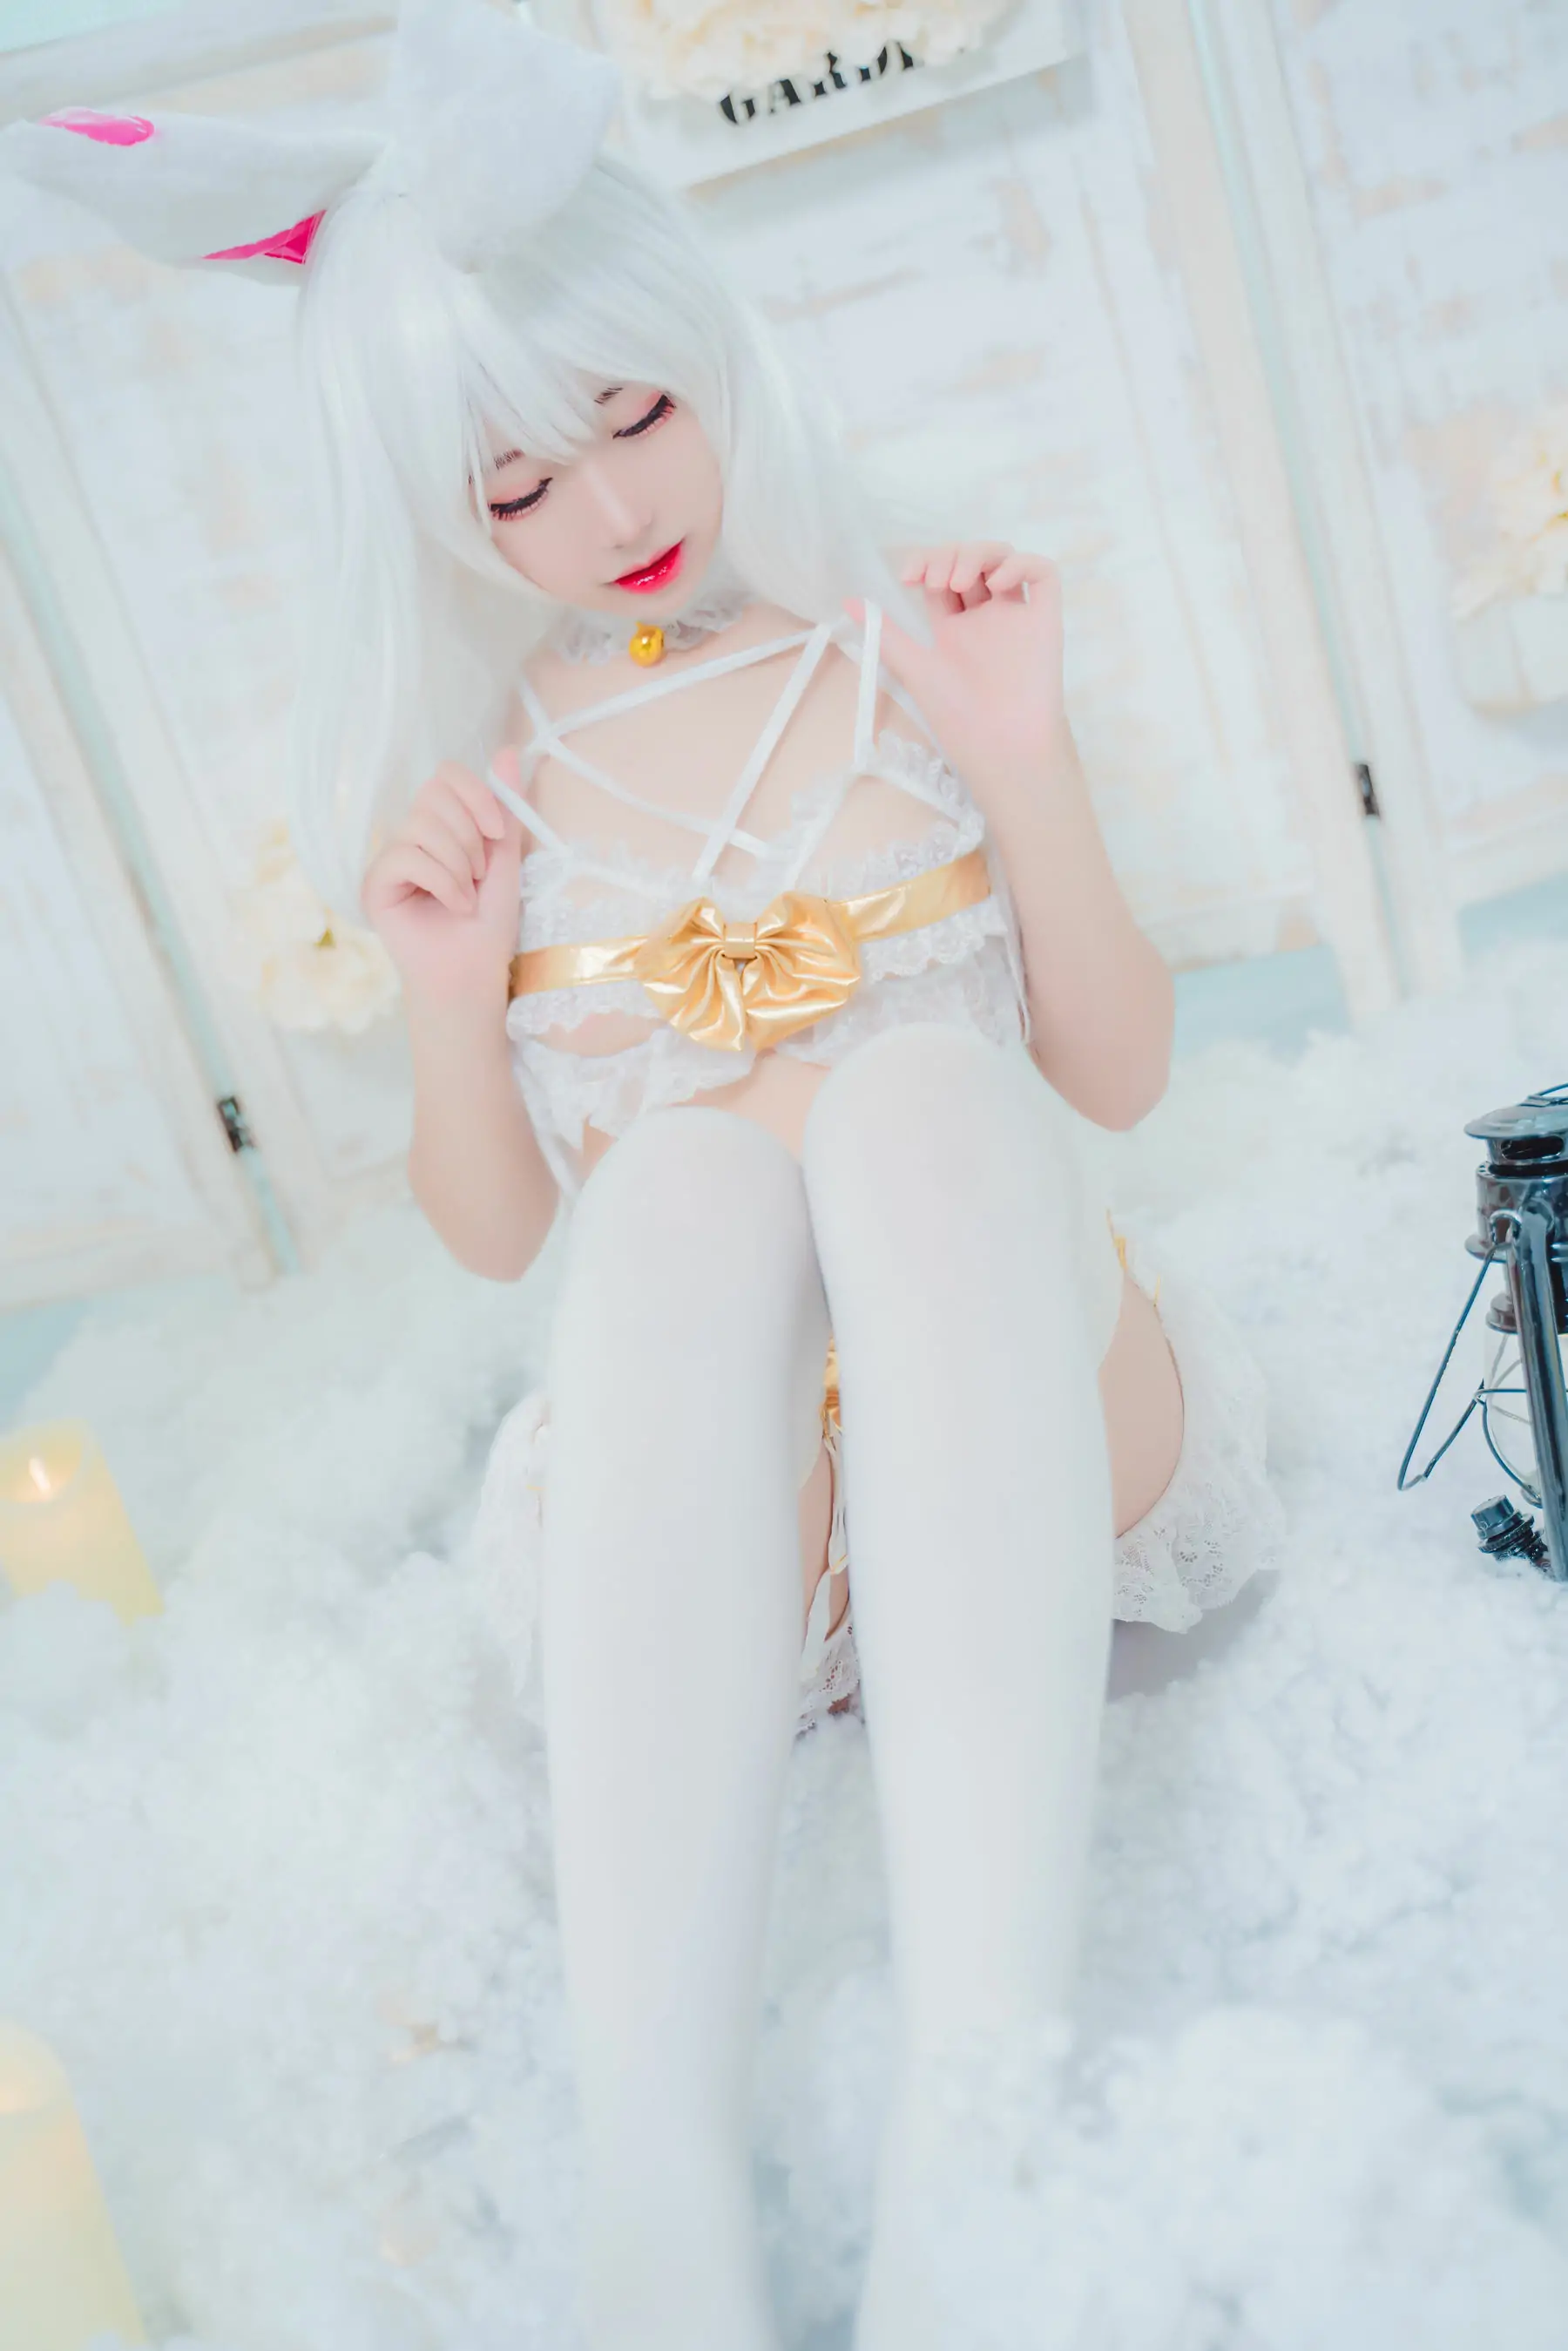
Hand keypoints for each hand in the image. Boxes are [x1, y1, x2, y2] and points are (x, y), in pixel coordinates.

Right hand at [360, 758, 524, 1011]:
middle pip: (432, 795)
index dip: (476, 795)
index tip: (499, 834)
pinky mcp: (375, 884)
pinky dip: (442, 881)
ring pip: (421, 826)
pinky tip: (454, 906)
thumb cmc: (489, 923)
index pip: (445, 775)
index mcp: (440, 825)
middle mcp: (410, 836)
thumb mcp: (506, 858)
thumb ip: (505, 808)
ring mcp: (389, 860)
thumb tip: (508, 751)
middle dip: (469, 837)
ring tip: (467, 896)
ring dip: (458, 865)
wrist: (475, 973)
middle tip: (478, 876)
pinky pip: (406, 856)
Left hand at [847, 542, 1065, 790]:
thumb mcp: (915, 667)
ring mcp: (1015, 616)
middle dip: (950, 556)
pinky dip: (1021, 564)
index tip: (909, 576)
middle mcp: (985, 617)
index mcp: (954, 627)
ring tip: (960, 580)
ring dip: (979, 554)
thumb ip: (886, 634)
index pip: (941, 575)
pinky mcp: (1045, 621)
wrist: (999, 744)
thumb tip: (847, 603)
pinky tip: (996, 583)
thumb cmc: (958, 716)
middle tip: (937, 579)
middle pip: (971, 561)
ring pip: (1005, 559)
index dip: (925, 562)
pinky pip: (1043, 575)